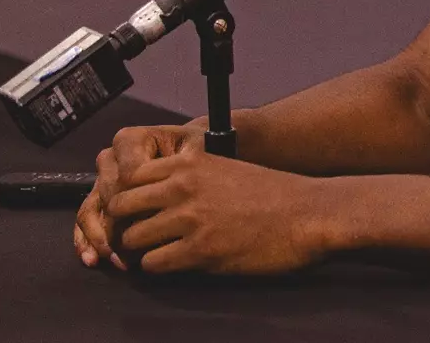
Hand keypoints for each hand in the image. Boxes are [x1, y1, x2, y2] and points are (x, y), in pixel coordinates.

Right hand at [74, 123, 201, 269]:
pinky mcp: (99, 199)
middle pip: (109, 194)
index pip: (128, 174)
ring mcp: (102, 180)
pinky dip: (86, 240)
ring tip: (113, 259)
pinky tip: (92, 259)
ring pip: (92, 209)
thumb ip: (180, 164)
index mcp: (131, 140)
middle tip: (135, 245)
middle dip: (119, 222)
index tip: (156, 217)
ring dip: (100, 237)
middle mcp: (111, 158)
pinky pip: (86, 220)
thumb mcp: (194, 149)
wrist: (191, 153)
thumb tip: (163, 197)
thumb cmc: (196, 150)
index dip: (138, 198)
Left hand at [105, 149, 334, 274]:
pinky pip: (153, 264)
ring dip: (141, 249)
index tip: (137, 210)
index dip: (128, 196)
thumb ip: (192, 174)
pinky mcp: (200, 251)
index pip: (130, 176)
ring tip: (157, 252)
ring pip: (132, 238)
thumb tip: (161, 191)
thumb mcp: (227, 168)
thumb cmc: (274, 192)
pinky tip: (175, 263)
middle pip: (121, 206)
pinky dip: (158, 267)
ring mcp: (190, 219)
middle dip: (125, 223)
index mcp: (190, 162)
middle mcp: (184, 186)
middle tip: (138, 235)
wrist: (308, 213)